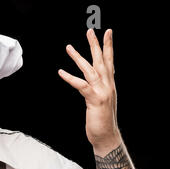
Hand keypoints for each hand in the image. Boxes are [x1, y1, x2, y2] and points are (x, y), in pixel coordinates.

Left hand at [58, 29, 121, 155]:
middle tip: (90, 30)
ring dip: (79, 57)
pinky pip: (81, 85)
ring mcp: (103, 91)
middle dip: (96, 45)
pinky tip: (60, 72)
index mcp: (110, 84)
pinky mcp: (95, 99)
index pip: (110, 61)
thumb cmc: (102, 120)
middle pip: (102, 60)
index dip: (108, 46)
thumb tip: (94, 83)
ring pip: (90, 69)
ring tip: (68, 47)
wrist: (107, 136)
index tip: (107, 32)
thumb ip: (99, 89)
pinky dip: (70, 78)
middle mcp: (108, 85)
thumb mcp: (102, 101)